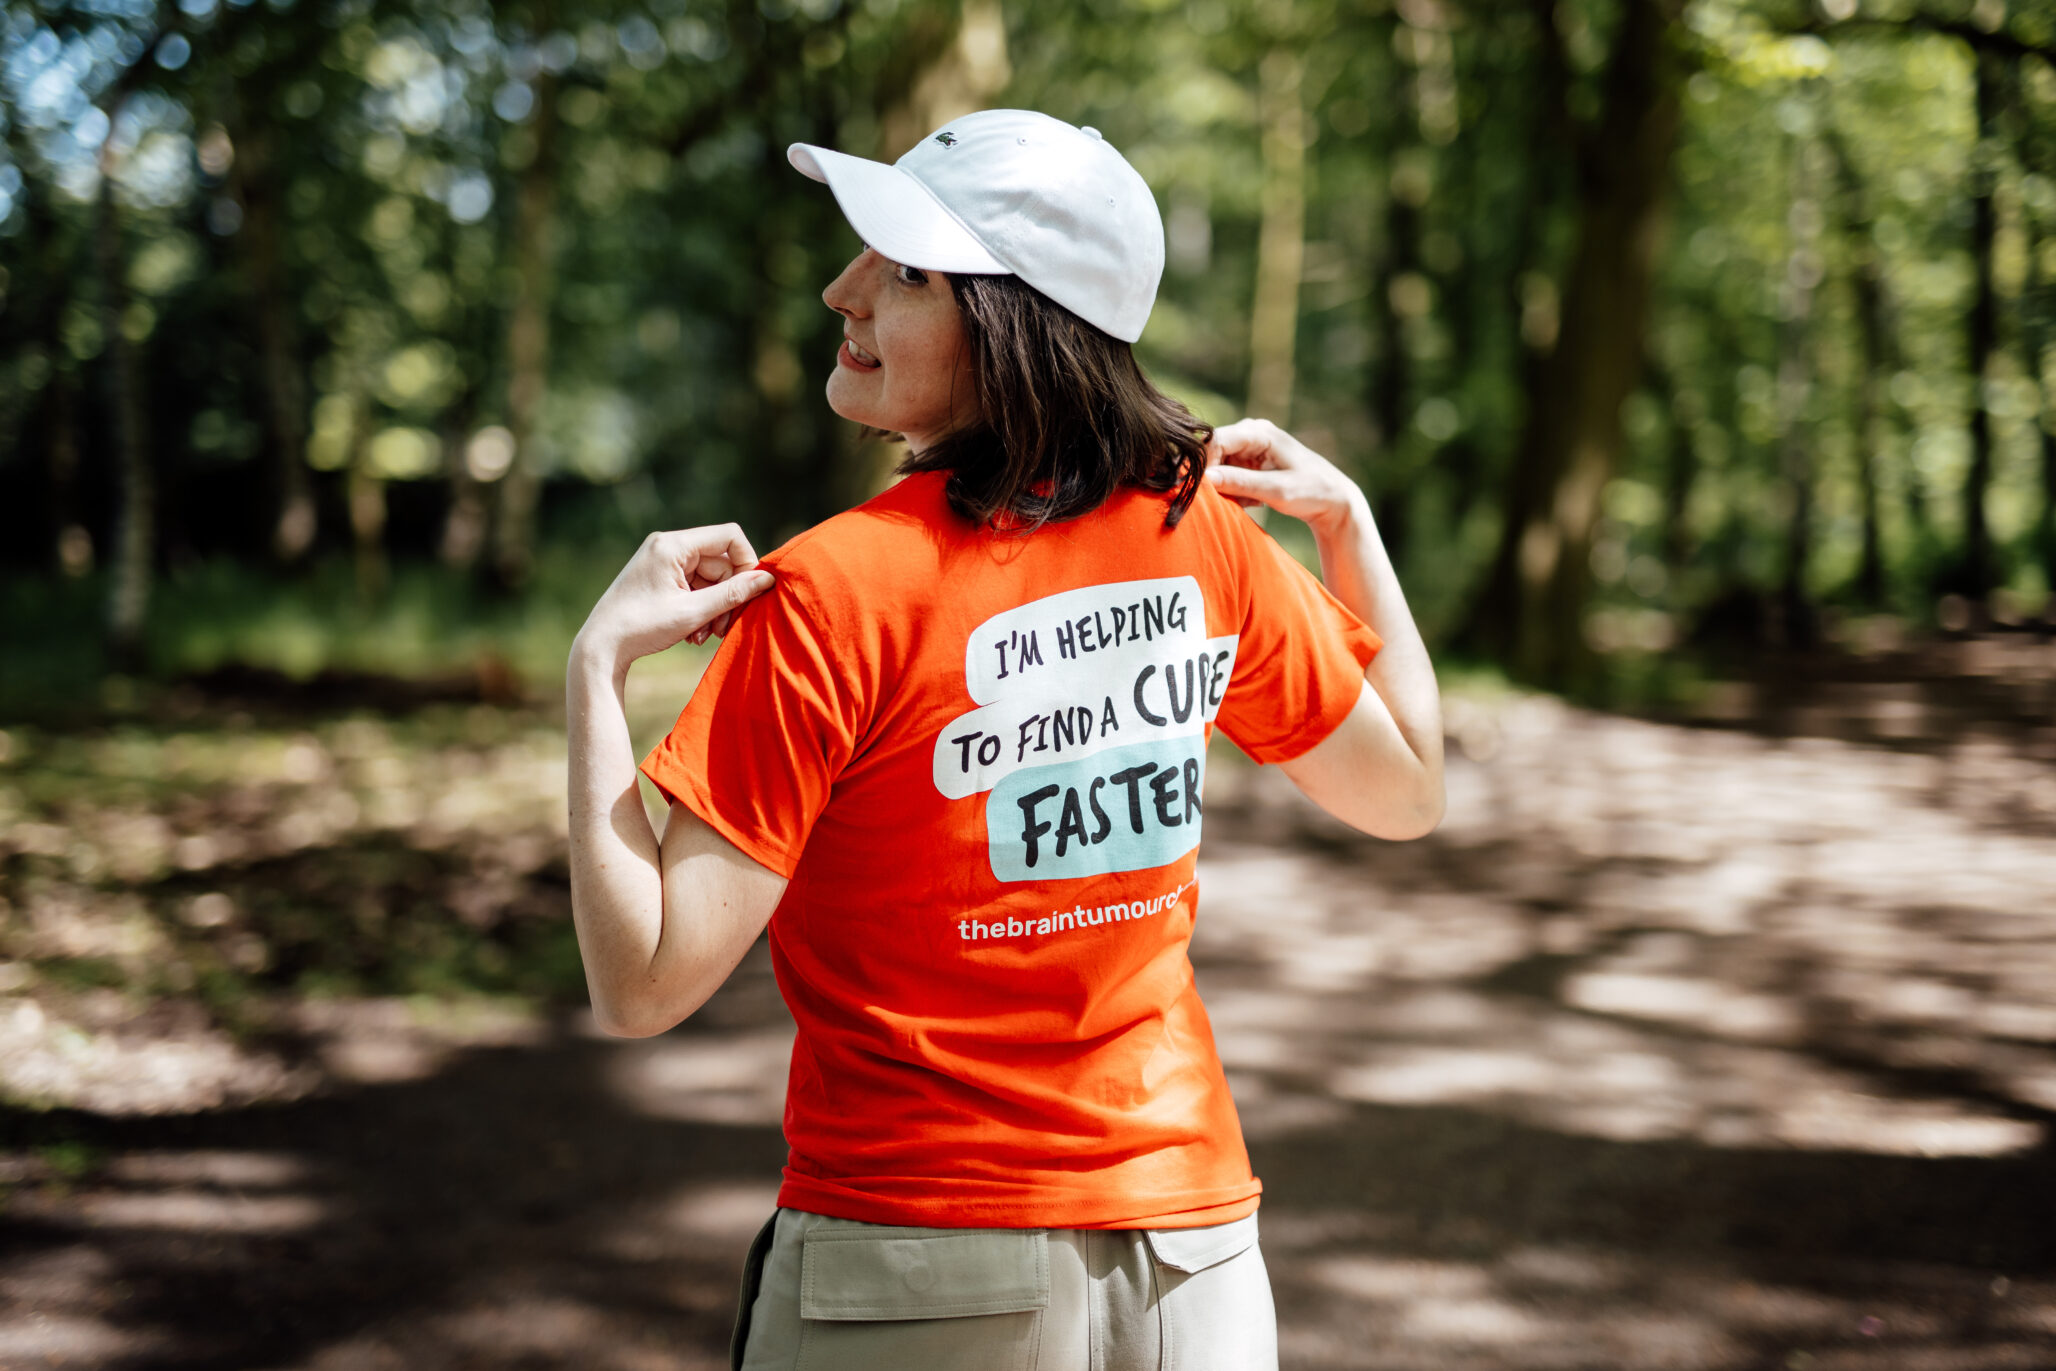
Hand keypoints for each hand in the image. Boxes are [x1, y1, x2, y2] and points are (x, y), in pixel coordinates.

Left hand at [573, 524, 773, 671]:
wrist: (602, 646)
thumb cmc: (643, 626)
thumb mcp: (693, 612)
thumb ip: (733, 593)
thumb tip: (767, 579)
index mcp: (673, 545)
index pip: (730, 537)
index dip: (747, 563)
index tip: (750, 593)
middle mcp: (668, 546)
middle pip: (720, 562)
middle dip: (727, 596)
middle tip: (723, 629)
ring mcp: (663, 561)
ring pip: (709, 578)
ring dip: (713, 608)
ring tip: (703, 636)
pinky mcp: (660, 577)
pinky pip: (694, 586)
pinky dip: (700, 608)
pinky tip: (693, 633)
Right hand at [1204, 418, 1368, 539]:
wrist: (1333, 499)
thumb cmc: (1311, 492)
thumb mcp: (1276, 490)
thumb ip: (1240, 482)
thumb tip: (1205, 478)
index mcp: (1259, 432)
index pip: (1215, 441)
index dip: (1204, 465)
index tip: (1203, 492)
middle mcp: (1250, 433)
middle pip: (1212, 452)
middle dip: (1213, 478)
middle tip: (1222, 502)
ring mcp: (1248, 448)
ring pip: (1217, 466)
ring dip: (1224, 487)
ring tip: (1247, 503)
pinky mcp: (1248, 463)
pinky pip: (1226, 475)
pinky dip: (1233, 491)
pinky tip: (1252, 502)